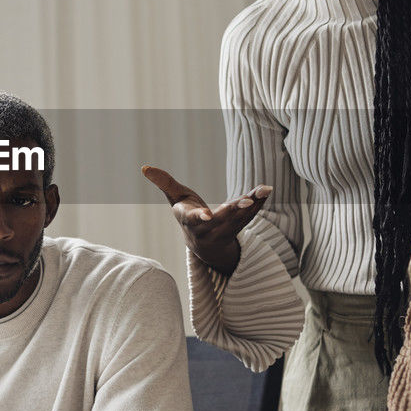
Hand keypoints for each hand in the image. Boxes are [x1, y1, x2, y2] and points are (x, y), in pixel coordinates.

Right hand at [141, 165, 270, 275]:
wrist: (202, 244)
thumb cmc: (186, 214)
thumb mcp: (175, 199)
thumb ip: (164, 183)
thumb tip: (144, 167)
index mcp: (190, 221)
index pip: (195, 220)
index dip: (201, 217)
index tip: (208, 215)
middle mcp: (209, 229)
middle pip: (223, 220)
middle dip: (235, 210)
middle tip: (247, 201)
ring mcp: (226, 231)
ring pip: (241, 218)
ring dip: (253, 204)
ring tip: (264, 189)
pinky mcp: (239, 228)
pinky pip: (250, 216)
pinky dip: (259, 203)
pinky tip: (266, 190)